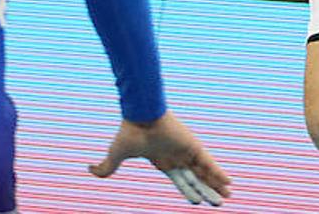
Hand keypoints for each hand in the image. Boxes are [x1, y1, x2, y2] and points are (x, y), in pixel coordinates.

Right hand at [89, 111, 230, 205]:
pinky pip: (208, 163)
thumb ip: (106, 167)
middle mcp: (177, 158)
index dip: (189, 191)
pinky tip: (228, 183)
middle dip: (206, 192)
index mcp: (163, 161)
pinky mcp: (193, 147)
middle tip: (218, 204)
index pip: (180, 181)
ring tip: (226, 198)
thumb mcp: (115, 155)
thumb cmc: (129, 132)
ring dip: (215, 186)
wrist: (140, 115)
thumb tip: (90, 170)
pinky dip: (218, 173)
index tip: (197, 201)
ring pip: (204, 175)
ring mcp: (186, 152)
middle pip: (195, 180)